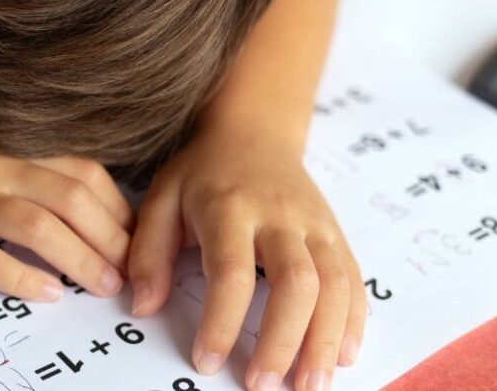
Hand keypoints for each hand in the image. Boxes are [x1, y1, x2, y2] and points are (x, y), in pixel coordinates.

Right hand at [0, 102, 132, 301]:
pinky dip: (19, 277)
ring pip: (38, 227)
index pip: (87, 174)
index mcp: (17, 145)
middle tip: (131, 273)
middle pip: (73, 200)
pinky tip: (46, 295)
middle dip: (111, 240)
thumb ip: (35, 164)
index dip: (120, 209)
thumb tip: (90, 202)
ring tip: (103, 287)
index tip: (137, 239)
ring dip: (79, 260)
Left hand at [128, 128, 365, 390]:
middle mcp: (281, 216)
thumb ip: (148, 252)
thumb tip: (143, 306)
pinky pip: (353, 279)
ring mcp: (316, 225)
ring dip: (326, 340)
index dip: (221, 321)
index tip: (206, 362)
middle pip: (296, 281)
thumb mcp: (161, 199)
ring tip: (311, 388)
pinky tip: (343, 356)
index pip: (231, 271)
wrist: (254, 131)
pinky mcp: (336, 234)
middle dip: (283, 340)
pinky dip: (353, 320)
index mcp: (230, 207)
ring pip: (334, 284)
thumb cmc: (202, 173)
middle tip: (263, 385)